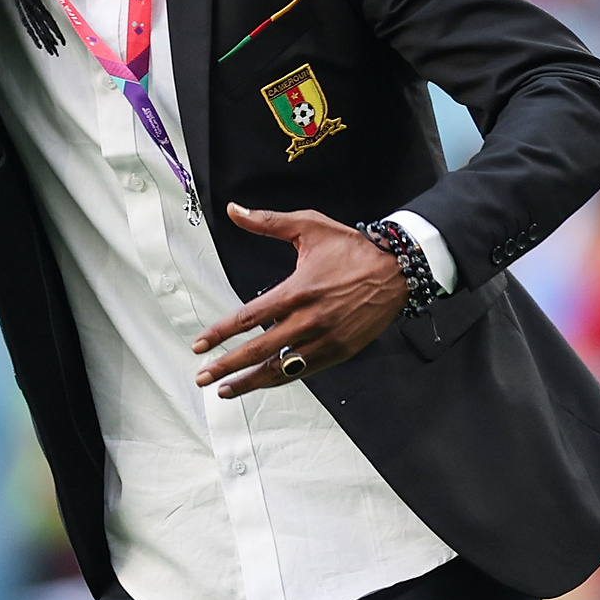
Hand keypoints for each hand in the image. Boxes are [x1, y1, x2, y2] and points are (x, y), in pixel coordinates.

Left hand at [191, 203, 406, 398]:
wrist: (398, 270)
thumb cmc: (353, 248)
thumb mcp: (309, 227)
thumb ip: (267, 222)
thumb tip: (234, 210)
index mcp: (297, 291)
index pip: (249, 318)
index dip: (221, 333)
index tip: (200, 344)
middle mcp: (309, 320)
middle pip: (259, 350)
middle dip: (227, 366)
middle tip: (202, 377)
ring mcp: (326, 340)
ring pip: (281, 368)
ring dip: (251, 381)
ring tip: (226, 390)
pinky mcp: (340, 351)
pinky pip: (304, 371)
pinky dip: (281, 378)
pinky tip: (264, 382)